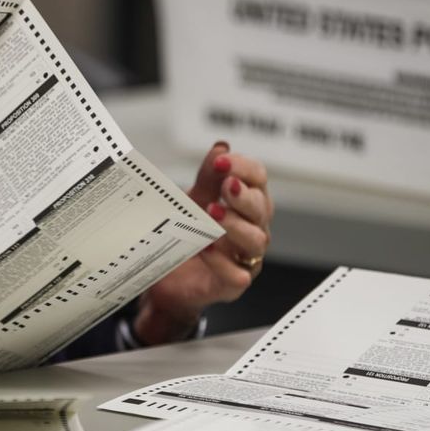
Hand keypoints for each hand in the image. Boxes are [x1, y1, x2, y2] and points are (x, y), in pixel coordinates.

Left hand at [133, 142, 272, 344]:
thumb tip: (222, 147)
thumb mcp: (193, 201)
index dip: (243, 167)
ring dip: (236, 225)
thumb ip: (207, 178)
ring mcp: (246, 257)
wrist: (168, 278)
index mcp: (247, 203)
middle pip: (261, 208)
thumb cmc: (188, 236)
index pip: (257, 179)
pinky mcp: (232, 284)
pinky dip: (223, 262)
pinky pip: (237, 275)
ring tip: (213, 215)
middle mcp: (253, 229)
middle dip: (244, 195)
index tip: (222, 161)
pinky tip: (207, 249)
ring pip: (256, 240)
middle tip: (227, 185)